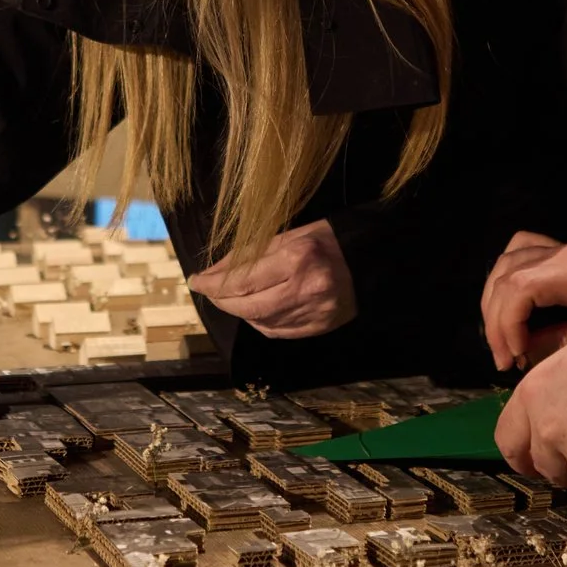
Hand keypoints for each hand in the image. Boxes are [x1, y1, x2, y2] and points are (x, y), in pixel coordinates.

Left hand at [188, 219, 355, 337]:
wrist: (370, 260)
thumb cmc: (327, 239)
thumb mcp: (287, 235)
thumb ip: (250, 255)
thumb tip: (213, 272)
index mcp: (295, 258)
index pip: (242, 280)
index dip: (213, 284)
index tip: (196, 282)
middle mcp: (304, 289)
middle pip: (248, 307)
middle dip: (222, 302)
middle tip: (208, 292)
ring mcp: (313, 313)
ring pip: (261, 322)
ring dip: (240, 312)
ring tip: (231, 299)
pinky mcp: (319, 327)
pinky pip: (278, 332)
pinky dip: (261, 322)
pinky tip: (256, 311)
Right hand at [481, 231, 566, 369]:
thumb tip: (529, 353)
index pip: (519, 288)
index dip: (506, 324)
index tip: (515, 356)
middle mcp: (565, 255)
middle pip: (504, 277)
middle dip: (496, 322)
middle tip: (508, 359)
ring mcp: (562, 249)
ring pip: (505, 263)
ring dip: (495, 301)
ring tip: (507, 337)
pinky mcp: (565, 251)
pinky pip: (520, 251)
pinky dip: (507, 276)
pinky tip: (516, 303)